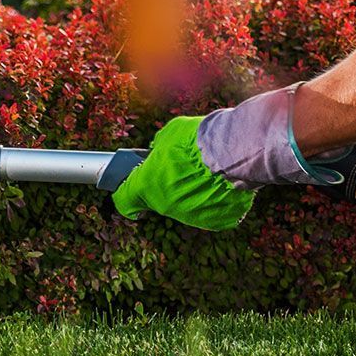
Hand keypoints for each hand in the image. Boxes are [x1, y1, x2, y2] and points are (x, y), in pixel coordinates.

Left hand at [111, 114, 255, 229]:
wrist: (231, 151)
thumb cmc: (196, 139)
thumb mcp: (169, 134)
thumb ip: (159, 146)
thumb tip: (158, 149)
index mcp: (146, 186)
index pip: (124, 201)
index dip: (127, 194)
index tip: (132, 188)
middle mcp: (165, 207)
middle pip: (159, 200)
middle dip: (166, 186)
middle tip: (180, 168)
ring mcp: (190, 217)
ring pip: (186, 206)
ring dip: (191, 193)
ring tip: (207, 172)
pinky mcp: (216, 221)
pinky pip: (211, 212)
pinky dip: (214, 200)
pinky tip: (223, 183)